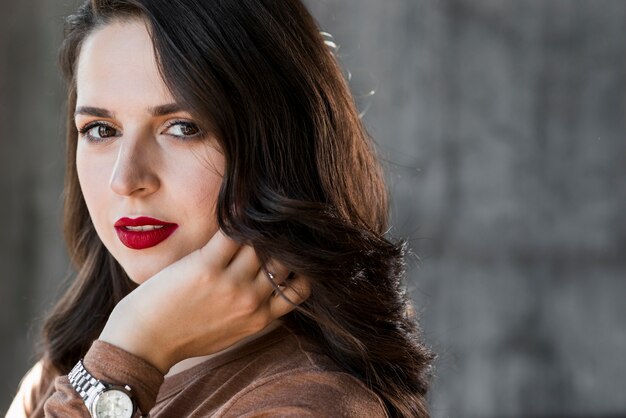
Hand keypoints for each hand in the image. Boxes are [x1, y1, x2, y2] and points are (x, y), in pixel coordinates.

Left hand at [99, 230, 309, 372]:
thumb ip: (251, 313)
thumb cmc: (184, 335)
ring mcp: (231, 285)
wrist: (145, 343)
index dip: (299, 267)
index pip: (299, 287)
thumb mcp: (230, 332)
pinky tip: (236, 205)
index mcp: (259, 319)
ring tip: (255, 212)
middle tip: (274, 224)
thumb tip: (264, 289)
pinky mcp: (207, 268)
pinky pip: (233, 233)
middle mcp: (251, 302)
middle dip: (280, 242)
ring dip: (258, 227)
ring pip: (261, 243)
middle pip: (282, 259)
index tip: (289, 253)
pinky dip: (237, 217)